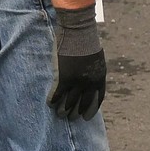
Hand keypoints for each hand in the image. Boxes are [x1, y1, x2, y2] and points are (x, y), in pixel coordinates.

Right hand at [47, 5, 105, 120]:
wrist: (79, 32)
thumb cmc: (86, 41)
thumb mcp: (95, 57)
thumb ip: (92, 69)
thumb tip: (87, 77)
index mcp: (99, 77)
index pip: (98, 99)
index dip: (91, 109)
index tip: (87, 117)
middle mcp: (90, 82)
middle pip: (84, 103)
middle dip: (77, 112)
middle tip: (72, 118)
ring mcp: (77, 81)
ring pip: (69, 103)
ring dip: (64, 111)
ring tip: (60, 115)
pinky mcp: (64, 78)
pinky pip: (57, 95)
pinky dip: (53, 101)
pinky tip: (49, 104)